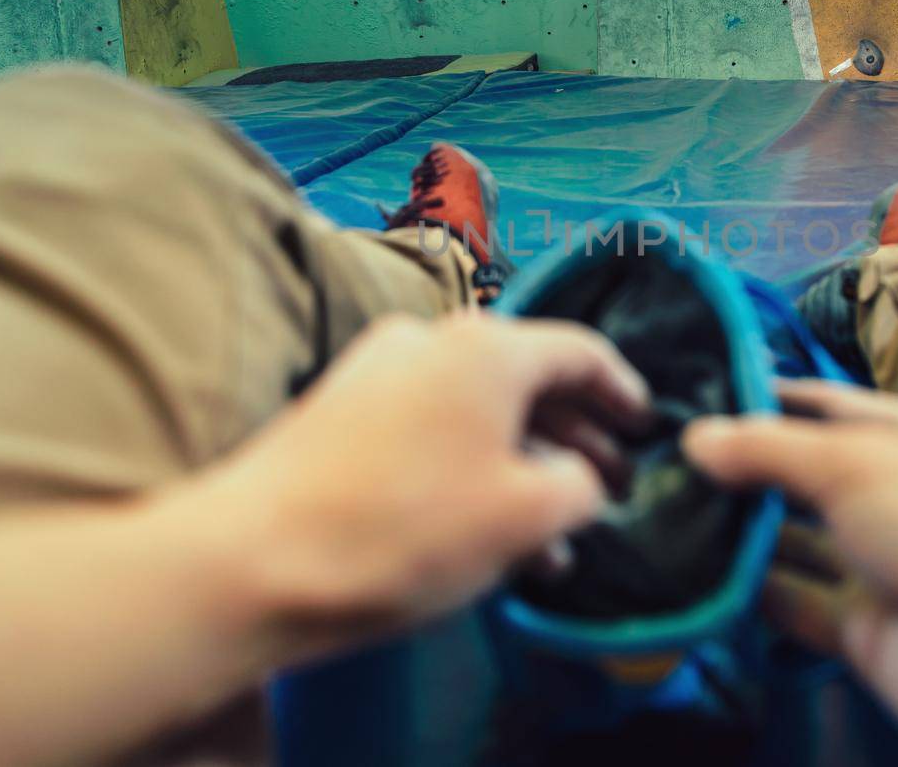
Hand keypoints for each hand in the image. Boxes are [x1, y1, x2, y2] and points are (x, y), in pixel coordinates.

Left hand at [189, 313, 650, 660]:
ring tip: (551, 536)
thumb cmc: (404, 528)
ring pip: (474, 410)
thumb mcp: (524, 516)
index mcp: (486, 346)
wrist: (251, 559)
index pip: (580, 350)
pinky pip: (428, 427)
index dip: (624, 391)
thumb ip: (579, 487)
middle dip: (574, 436)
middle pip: (526, 378)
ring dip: (520, 463)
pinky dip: (468, 465)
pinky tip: (482, 528)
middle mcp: (431, 338)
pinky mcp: (337, 411)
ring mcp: (376, 370)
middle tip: (608, 488)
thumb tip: (579, 478)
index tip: (646, 428)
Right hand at [686, 380, 897, 766]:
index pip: (818, 404)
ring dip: (734, 535)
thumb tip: (697, 438)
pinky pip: (794, 605)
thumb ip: (770, 449)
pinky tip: (691, 578)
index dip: (757, 400)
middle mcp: (889, 494)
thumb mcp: (853, 463)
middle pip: (799, 475)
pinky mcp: (864, 632)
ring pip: (791, 543)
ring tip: (654, 515)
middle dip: (736, 471)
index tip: (686, 400)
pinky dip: (749, 596)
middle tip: (654, 463)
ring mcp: (878, 566)